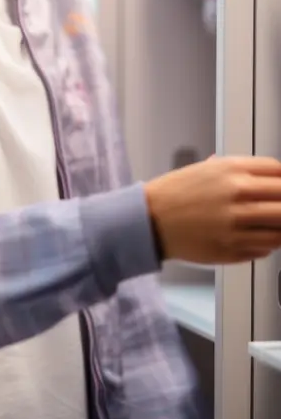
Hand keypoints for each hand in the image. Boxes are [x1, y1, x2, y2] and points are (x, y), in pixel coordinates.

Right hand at [144, 155, 280, 263]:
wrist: (151, 219)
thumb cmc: (176, 193)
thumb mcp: (209, 169)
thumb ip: (242, 171)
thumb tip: (272, 178)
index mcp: (232, 171)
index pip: (278, 172)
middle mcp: (237, 196)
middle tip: (279, 208)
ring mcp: (236, 225)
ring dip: (280, 227)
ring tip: (273, 225)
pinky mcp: (233, 250)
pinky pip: (266, 248)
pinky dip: (269, 243)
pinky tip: (259, 237)